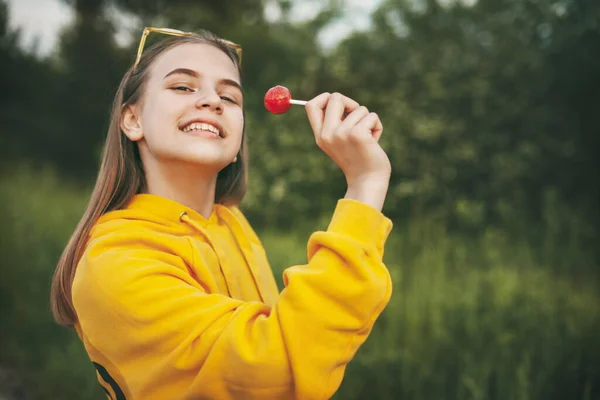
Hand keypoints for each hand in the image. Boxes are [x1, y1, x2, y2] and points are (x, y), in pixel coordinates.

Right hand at [305, 92, 390, 210]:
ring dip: (367, 120)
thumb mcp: (338, 141)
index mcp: (320, 136)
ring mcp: (342, 134)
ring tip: (367, 138)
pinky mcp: (358, 134)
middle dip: (350, 103)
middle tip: (358, 118)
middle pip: (334, 97)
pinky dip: (377, 126)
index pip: (311, 105)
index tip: (340, 106)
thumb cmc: (357, 159)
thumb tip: (335, 98)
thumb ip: (334, 123)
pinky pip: (371, 116)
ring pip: (359, 108)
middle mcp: (327, 134)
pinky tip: (374, 142)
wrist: (367, 181)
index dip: (325, 98)